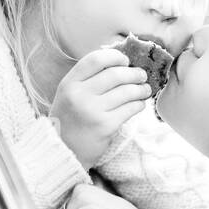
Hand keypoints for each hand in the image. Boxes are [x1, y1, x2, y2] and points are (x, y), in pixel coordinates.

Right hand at [50, 47, 150, 168]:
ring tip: (144, 90)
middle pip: (115, 74)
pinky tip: (139, 104)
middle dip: (134, 73)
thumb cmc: (70, 120)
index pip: (95, 59)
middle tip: (141, 75)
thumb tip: (121, 62)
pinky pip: (130, 108)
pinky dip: (139, 104)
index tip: (125, 61)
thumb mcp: (69, 94)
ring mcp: (92, 111)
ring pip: (126, 91)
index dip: (115, 57)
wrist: (64, 152)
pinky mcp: (106, 126)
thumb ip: (88, 78)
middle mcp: (79, 95)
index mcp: (69, 83)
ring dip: (140, 89)